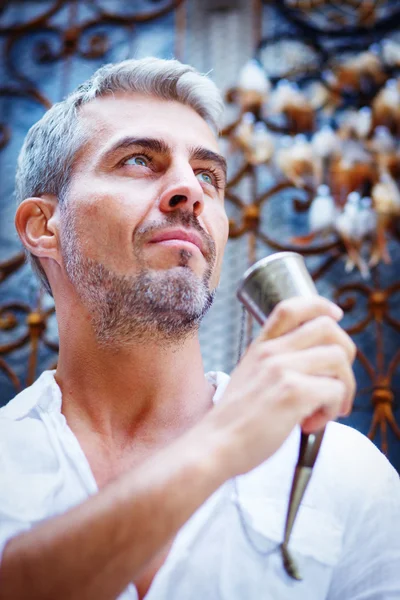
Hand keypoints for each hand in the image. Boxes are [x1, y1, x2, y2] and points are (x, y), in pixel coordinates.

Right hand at [209, 296, 356, 476]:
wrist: (215, 446)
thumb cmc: (234, 421)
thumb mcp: (248, 379)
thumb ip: (274, 365)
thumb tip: (316, 367)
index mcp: (260, 347)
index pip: (291, 307)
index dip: (320, 305)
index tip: (335, 315)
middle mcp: (271, 352)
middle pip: (328, 328)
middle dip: (346, 353)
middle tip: (337, 382)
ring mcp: (282, 370)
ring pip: (339, 359)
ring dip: (344, 387)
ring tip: (325, 409)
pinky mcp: (293, 393)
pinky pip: (336, 390)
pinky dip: (333, 410)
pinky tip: (310, 424)